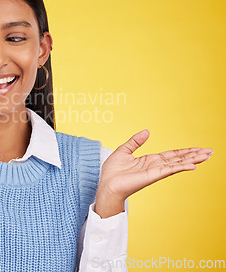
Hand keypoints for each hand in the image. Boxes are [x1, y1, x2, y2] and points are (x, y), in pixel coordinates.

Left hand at [95, 129, 213, 217]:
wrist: (106, 184)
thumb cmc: (112, 171)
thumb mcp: (124, 150)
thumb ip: (136, 141)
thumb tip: (147, 131)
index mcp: (149, 161)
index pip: (171, 155)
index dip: (184, 151)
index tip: (197, 148)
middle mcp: (155, 166)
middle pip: (179, 159)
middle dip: (194, 155)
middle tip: (210, 151)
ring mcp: (155, 172)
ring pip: (178, 164)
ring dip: (193, 160)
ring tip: (207, 156)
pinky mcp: (152, 176)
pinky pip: (169, 170)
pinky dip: (181, 167)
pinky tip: (193, 166)